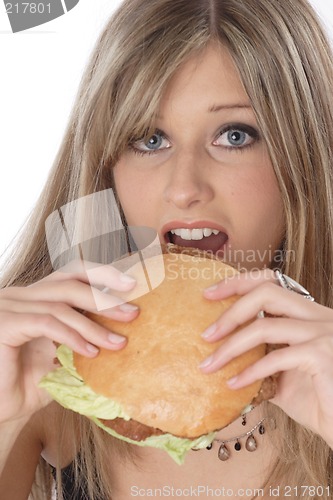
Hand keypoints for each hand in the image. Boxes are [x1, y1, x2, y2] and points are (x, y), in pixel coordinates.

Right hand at [0, 260, 138, 423]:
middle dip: (105, 298)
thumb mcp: (61, 359)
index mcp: (34, 297)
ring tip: (117, 343)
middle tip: (133, 313)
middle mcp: (20, 295)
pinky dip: (72, 336)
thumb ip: (83, 340)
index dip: (102, 274)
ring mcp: (9, 307)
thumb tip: (121, 334)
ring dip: (93, 325)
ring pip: (61, 305)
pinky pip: (46, 323)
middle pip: (69, 282)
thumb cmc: (24, 385)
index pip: (71, 273)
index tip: (131, 285)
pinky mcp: (5, 323)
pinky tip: (90, 352)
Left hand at [200, 270, 332, 447]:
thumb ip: (260, 357)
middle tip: (205, 334)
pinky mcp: (323, 355)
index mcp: (310, 314)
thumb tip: (220, 352)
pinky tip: (232, 385)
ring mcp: (324, 333)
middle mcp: (320, 316)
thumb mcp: (283, 373)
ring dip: (230, 347)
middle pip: (267, 292)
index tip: (209, 294)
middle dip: (230, 311)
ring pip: (265, 326)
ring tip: (208, 365)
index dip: (238, 283)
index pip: (272, 281)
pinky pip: (275, 358)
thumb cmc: (319, 401)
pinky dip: (249, 372)